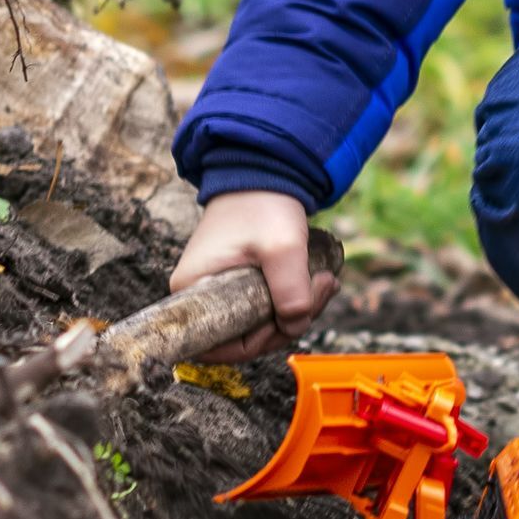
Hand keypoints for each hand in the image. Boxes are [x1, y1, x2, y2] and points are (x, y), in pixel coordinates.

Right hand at [168, 189, 337, 358]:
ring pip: (260, 323)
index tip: (287, 321)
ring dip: (298, 310)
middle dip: (288, 323)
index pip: (218, 346)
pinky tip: (317, 282)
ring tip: (324, 281)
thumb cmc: (263, 204)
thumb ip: (290, 291)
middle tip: (322, 290)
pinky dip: (294, 301)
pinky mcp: (238, 283)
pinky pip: (266, 307)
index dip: (257, 343)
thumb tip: (295, 326)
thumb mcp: (282, 247)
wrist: (266, 172)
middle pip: (244, 336)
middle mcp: (199, 296)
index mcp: (193, 291)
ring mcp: (219, 290)